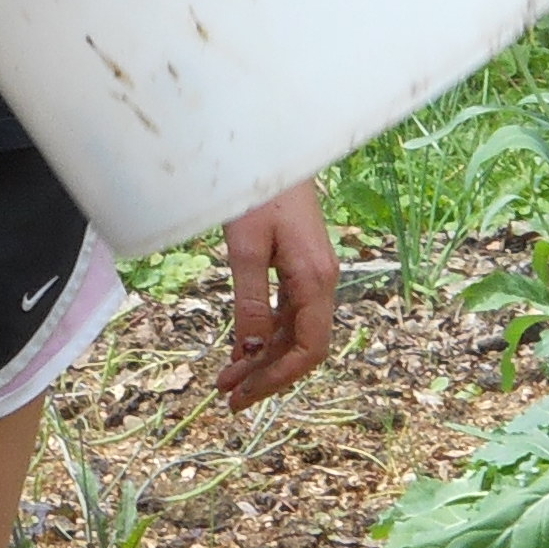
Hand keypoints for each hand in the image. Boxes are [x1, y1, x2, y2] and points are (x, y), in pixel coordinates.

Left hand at [213, 181, 336, 409]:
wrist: (273, 149)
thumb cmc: (258, 190)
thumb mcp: (246, 248)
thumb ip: (250, 301)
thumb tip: (252, 351)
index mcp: (316, 279)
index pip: (310, 348)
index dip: (280, 377)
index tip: (245, 394)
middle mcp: (322, 282)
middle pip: (302, 347)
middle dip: (267, 375)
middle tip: (229, 398)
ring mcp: (313, 275)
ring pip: (294, 333)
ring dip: (263, 359)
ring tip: (227, 379)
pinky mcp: (301, 267)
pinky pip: (287, 314)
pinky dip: (265, 335)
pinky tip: (241, 348)